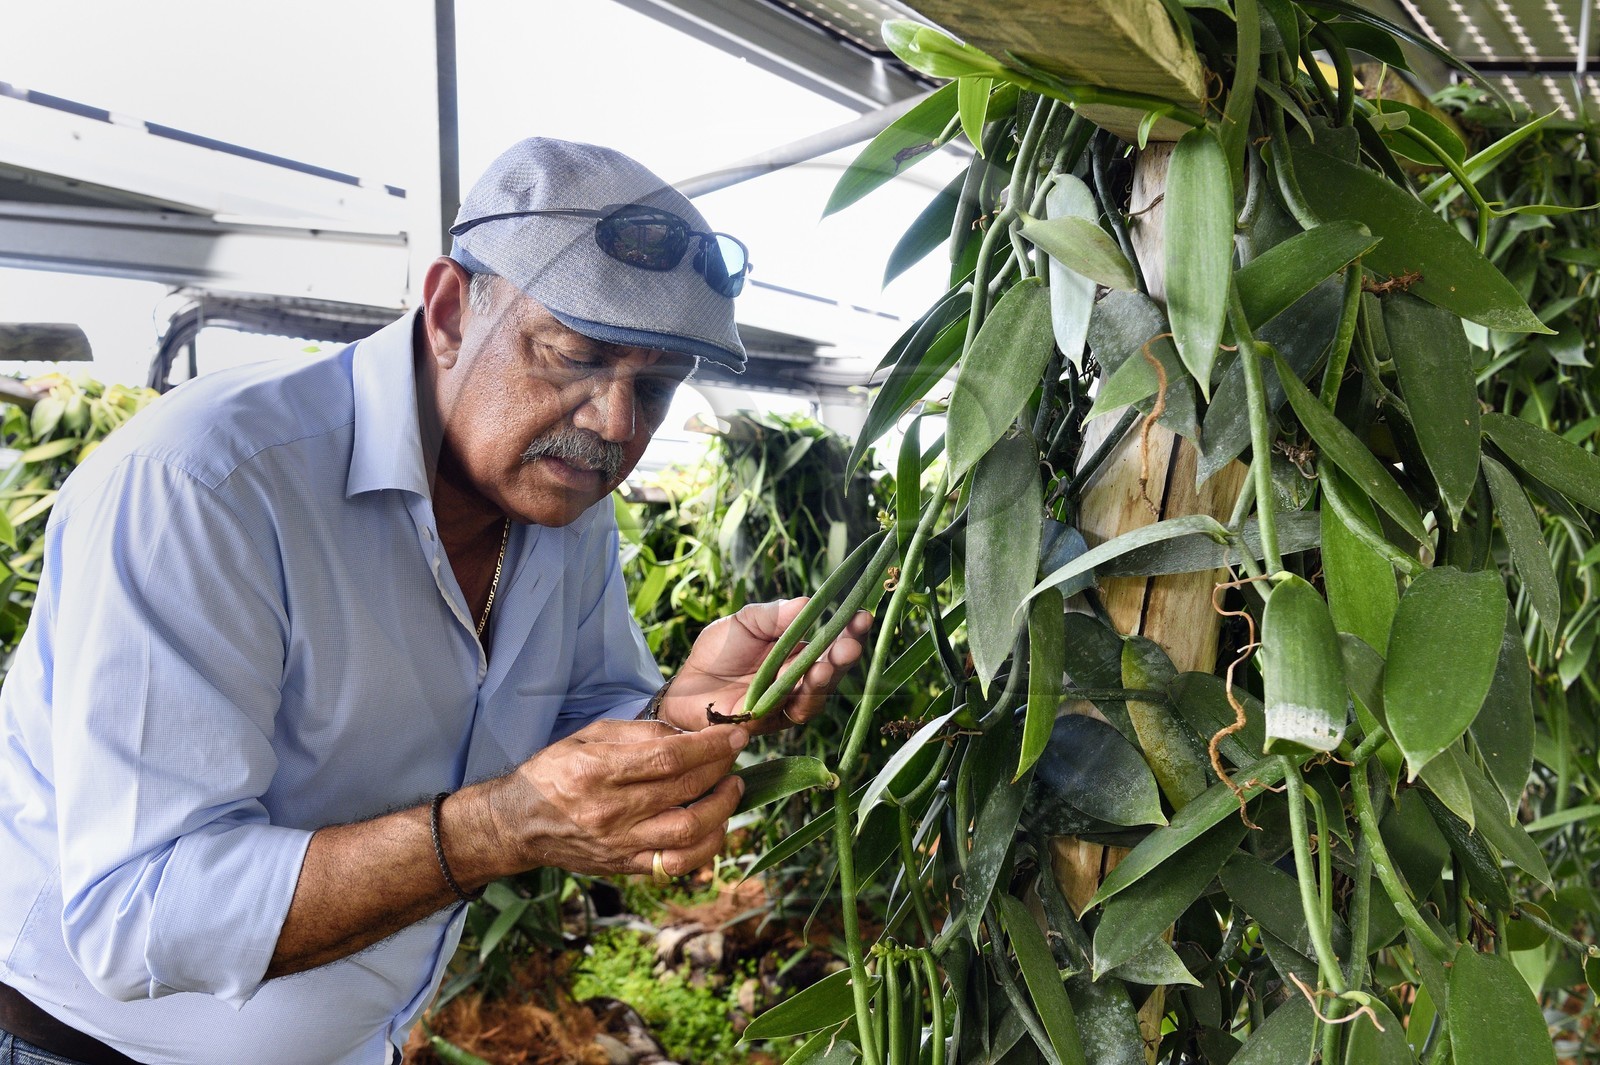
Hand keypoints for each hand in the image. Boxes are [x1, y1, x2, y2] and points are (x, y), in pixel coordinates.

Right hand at [486, 718, 746, 877]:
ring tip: (731, 789)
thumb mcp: (588, 735)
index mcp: (599, 771)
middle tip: (734, 755)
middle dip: (721, 769)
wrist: (521, 823)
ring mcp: (620, 844)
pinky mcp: (626, 866)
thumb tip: (687, 735)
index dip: (709, 747)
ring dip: (722, 809)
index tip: (734, 735)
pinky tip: (716, 824)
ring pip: (688, 833)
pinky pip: (677, 864)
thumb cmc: (555, 771)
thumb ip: (638, 733)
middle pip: (684, 791)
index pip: (669, 758)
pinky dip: (706, 846)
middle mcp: (611, 811)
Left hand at [662, 598, 873, 735]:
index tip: (863, 615)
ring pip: (817, 693)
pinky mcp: (771, 721)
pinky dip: (801, 696)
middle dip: (844, 655)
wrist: (682, 687)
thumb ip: (774, 615)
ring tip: (829, 661)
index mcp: (798, 652)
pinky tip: (807, 679)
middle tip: (852, 642)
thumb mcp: (745, 622)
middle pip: (831, 669)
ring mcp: (786, 702)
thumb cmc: (716, 652)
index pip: (831, 641)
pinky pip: (792, 711)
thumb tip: (809, 602)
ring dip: (826, 677)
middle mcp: (798, 679)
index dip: (849, 630)